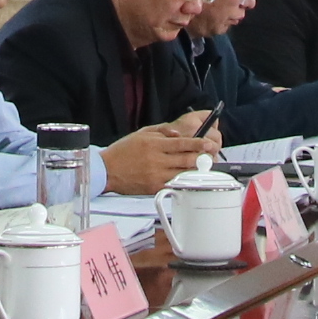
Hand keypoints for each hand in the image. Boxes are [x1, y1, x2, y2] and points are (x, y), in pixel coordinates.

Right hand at [104, 117, 219, 196]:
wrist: (107, 170)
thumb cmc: (123, 151)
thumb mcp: (142, 133)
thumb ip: (162, 131)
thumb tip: (178, 134)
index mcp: (155, 144)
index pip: (183, 143)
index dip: (199, 144)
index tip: (209, 144)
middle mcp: (157, 159)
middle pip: (186, 159)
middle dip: (202, 158)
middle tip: (211, 157)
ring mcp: (156, 175)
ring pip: (183, 174)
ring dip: (195, 171)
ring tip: (203, 168)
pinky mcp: (153, 187)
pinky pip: (173, 185)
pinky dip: (182, 182)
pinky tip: (188, 180)